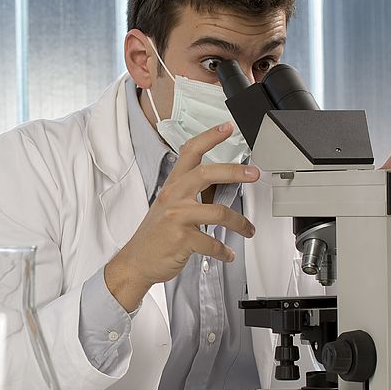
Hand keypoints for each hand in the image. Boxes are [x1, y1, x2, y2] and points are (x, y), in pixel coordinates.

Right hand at [104, 122, 259, 310]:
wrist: (136, 261)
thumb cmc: (155, 235)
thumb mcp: (167, 207)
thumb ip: (188, 194)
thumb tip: (218, 187)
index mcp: (172, 186)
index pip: (190, 153)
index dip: (209, 137)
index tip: (227, 128)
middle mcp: (174, 198)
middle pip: (206, 174)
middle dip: (234, 171)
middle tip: (253, 174)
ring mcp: (177, 218)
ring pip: (218, 213)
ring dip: (240, 222)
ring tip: (248, 229)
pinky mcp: (182, 239)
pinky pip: (212, 243)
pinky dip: (224, 251)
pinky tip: (227, 254)